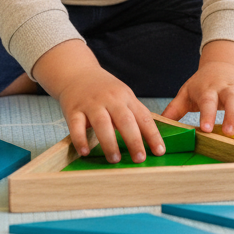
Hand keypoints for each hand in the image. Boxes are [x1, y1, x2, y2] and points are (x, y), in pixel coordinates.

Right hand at [32, 40, 165, 162]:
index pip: (143, 117)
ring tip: (115, 159)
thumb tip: (150, 142)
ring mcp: (91, 104)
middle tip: (140, 159)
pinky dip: (80, 139)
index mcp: (126, 97)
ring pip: (102, 124)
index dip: (152, 135)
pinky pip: (76, 126)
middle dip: (134, 140)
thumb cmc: (104, 90)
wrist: (77, 73)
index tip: (159, 151)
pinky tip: (85, 152)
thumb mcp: (123, 96)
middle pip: (125, 120)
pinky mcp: (73, 110)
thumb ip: (134, 115)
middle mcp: (111, 99)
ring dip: (109, 143)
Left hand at [160, 40, 233, 134]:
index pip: (207, 101)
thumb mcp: (186, 93)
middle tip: (230, 133)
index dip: (208, 114)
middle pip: (231, 98)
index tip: (207, 129)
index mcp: (207, 89)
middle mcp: (226, 88)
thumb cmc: (201, 85)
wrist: (221, 66)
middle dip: (231, 114)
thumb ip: (174, 109)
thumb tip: (156, 125)